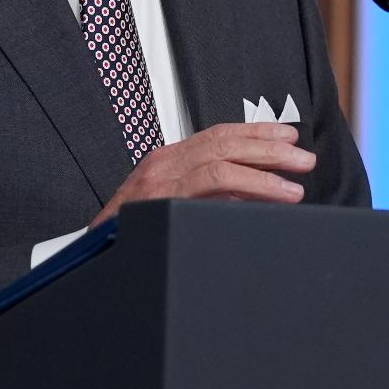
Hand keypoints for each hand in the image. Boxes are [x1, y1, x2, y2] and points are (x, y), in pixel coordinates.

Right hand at [89, 122, 314, 226]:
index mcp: (169, 159)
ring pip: (219, 168)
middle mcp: (163, 165)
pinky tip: (261, 205)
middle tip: (303, 160)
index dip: (257, 132)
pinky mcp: (156, 208)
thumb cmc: (130, 231)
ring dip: (262, 177)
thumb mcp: (172, 202)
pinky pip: (203, 194)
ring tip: (293, 188)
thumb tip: (257, 193)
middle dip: (269, 151)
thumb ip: (210, 193)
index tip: (288, 136)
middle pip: (225, 145)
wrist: (84, 255)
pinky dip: (237, 196)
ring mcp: (157, 186)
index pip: (219, 134)